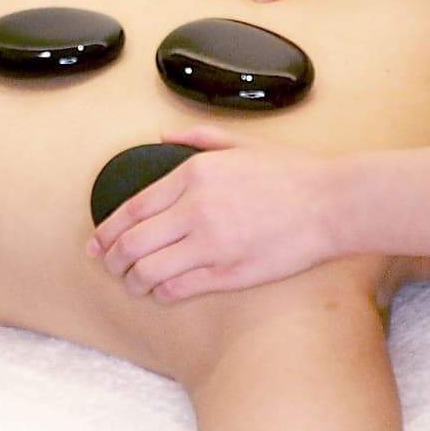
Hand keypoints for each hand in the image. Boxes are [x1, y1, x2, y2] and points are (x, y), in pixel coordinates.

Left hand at [86, 126, 340, 301]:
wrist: (332, 203)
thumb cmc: (294, 173)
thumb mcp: (243, 142)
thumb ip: (199, 138)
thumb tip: (165, 136)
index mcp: (194, 174)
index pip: (132, 208)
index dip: (107, 231)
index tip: (97, 243)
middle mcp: (196, 209)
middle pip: (132, 244)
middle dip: (112, 260)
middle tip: (110, 267)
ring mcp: (211, 244)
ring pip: (148, 271)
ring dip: (133, 281)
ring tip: (134, 283)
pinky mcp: (229, 273)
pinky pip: (177, 290)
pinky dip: (161, 294)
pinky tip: (162, 292)